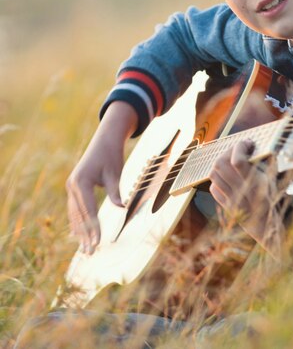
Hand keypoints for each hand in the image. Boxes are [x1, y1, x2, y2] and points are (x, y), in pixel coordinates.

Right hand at [66, 101, 137, 253]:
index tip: (98, 242)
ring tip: (85, 248)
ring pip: (75, 213)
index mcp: (81, 182)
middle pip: (79, 215)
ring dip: (80, 231)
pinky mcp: (74, 187)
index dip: (93, 227)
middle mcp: (73, 185)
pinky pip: (75, 208)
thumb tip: (120, 208)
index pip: (88, 210)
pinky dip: (78, 221)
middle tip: (90, 253)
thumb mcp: (115, 173)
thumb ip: (115, 191)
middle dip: (85, 234)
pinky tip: (79, 235)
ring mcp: (71, 186)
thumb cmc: (112, 155)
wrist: (105, 140)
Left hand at [209, 139, 282, 254]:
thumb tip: (254, 145)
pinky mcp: (225, 206)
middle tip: (236, 150)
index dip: (240, 147)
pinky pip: (213, 188)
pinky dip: (218, 180)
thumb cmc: (272, 200)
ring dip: (220, 163)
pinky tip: (227, 178)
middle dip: (227, 152)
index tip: (247, 143)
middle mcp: (241, 192)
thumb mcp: (273, 180)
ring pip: (213, 174)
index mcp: (256, 184)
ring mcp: (231, 200)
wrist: (266, 228)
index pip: (238, 161)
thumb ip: (264, 163)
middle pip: (221, 164)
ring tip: (229, 161)